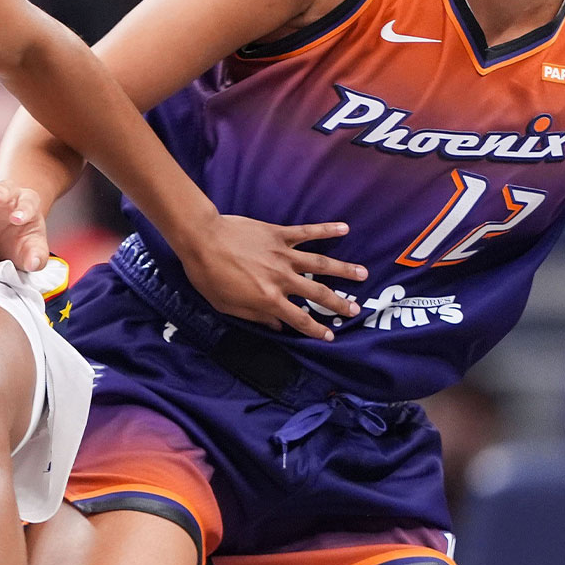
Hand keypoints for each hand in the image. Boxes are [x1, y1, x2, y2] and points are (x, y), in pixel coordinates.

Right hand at [0, 170, 48, 273]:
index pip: (28, 204)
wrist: (3, 240)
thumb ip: (35, 255)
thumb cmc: (21, 242)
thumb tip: (34, 262)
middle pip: (4, 189)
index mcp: (27, 204)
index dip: (23, 211)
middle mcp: (5, 196)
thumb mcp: (31, 250)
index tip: (16, 220)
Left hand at [177, 216, 366, 340]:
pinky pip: (306, 232)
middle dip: (338, 303)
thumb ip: (255, 317)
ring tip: (363, 273)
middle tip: (356, 310)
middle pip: (317, 293)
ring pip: (320, 263)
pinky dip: (326, 229)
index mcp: (268, 299)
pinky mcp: (279, 235)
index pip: (299, 319)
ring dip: (343, 269)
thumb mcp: (227, 306)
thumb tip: (277, 327)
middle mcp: (281, 278)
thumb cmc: (208, 275)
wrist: (201, 239)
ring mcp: (282, 255)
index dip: (317, 329)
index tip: (331, 336)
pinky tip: (345, 228)